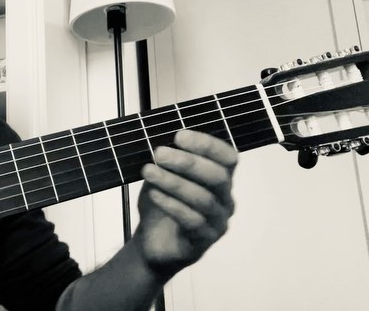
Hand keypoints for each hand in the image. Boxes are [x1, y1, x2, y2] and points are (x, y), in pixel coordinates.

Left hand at [134, 129, 237, 277]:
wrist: (153, 241)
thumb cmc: (162, 202)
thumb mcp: (162, 175)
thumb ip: (167, 159)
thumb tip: (158, 138)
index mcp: (220, 177)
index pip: (227, 157)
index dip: (207, 145)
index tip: (179, 136)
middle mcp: (225, 198)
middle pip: (217, 177)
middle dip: (188, 162)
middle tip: (159, 153)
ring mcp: (217, 221)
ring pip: (203, 199)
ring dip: (174, 182)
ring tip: (149, 171)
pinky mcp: (204, 240)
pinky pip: (192, 221)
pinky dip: (171, 205)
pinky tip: (154, 194)